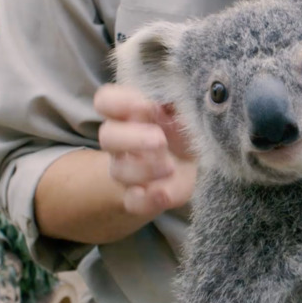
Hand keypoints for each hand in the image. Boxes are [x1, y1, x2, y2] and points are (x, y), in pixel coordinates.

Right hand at [94, 84, 196, 216]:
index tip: (145, 104)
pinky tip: (161, 194)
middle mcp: (124, 140)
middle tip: (161, 140)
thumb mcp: (185, 110)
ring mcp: (129, 169)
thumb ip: (180, 103)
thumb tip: (175, 99)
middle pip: (107, 136)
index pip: (106, 101)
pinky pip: (133, 203)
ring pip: (119, 171)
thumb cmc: (185, 127)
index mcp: (132, 112)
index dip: (117, 102)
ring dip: (145, 169)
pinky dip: (146, 200)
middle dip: (133, 138)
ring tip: (170, 167)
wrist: (195, 160)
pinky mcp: (142, 196)